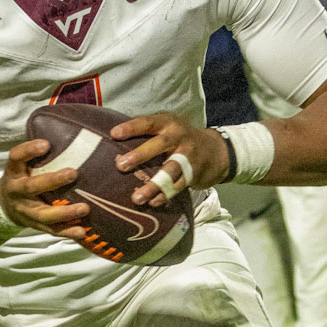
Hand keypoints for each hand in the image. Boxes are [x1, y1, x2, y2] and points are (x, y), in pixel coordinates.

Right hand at [0, 137, 91, 239]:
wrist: (4, 206)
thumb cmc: (22, 177)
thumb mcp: (22, 164)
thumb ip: (37, 154)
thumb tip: (70, 133)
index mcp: (14, 172)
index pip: (16, 158)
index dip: (29, 150)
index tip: (46, 144)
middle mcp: (17, 191)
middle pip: (31, 187)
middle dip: (52, 181)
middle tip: (73, 173)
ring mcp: (26, 211)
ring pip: (43, 214)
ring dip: (64, 212)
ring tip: (85, 208)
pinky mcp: (36, 225)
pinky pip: (51, 230)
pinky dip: (67, 232)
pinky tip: (82, 231)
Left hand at [110, 112, 232, 202]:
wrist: (215, 151)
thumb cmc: (179, 139)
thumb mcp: (166, 128)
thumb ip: (146, 134)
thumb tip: (111, 143)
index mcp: (167, 123)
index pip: (148, 123)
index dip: (131, 127)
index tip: (113, 134)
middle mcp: (178, 137)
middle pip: (159, 145)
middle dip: (140, 155)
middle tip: (121, 166)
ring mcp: (187, 156)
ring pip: (169, 171)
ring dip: (153, 185)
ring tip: (136, 198)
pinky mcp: (193, 173)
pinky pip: (178, 186)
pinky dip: (164, 195)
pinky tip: (152, 203)